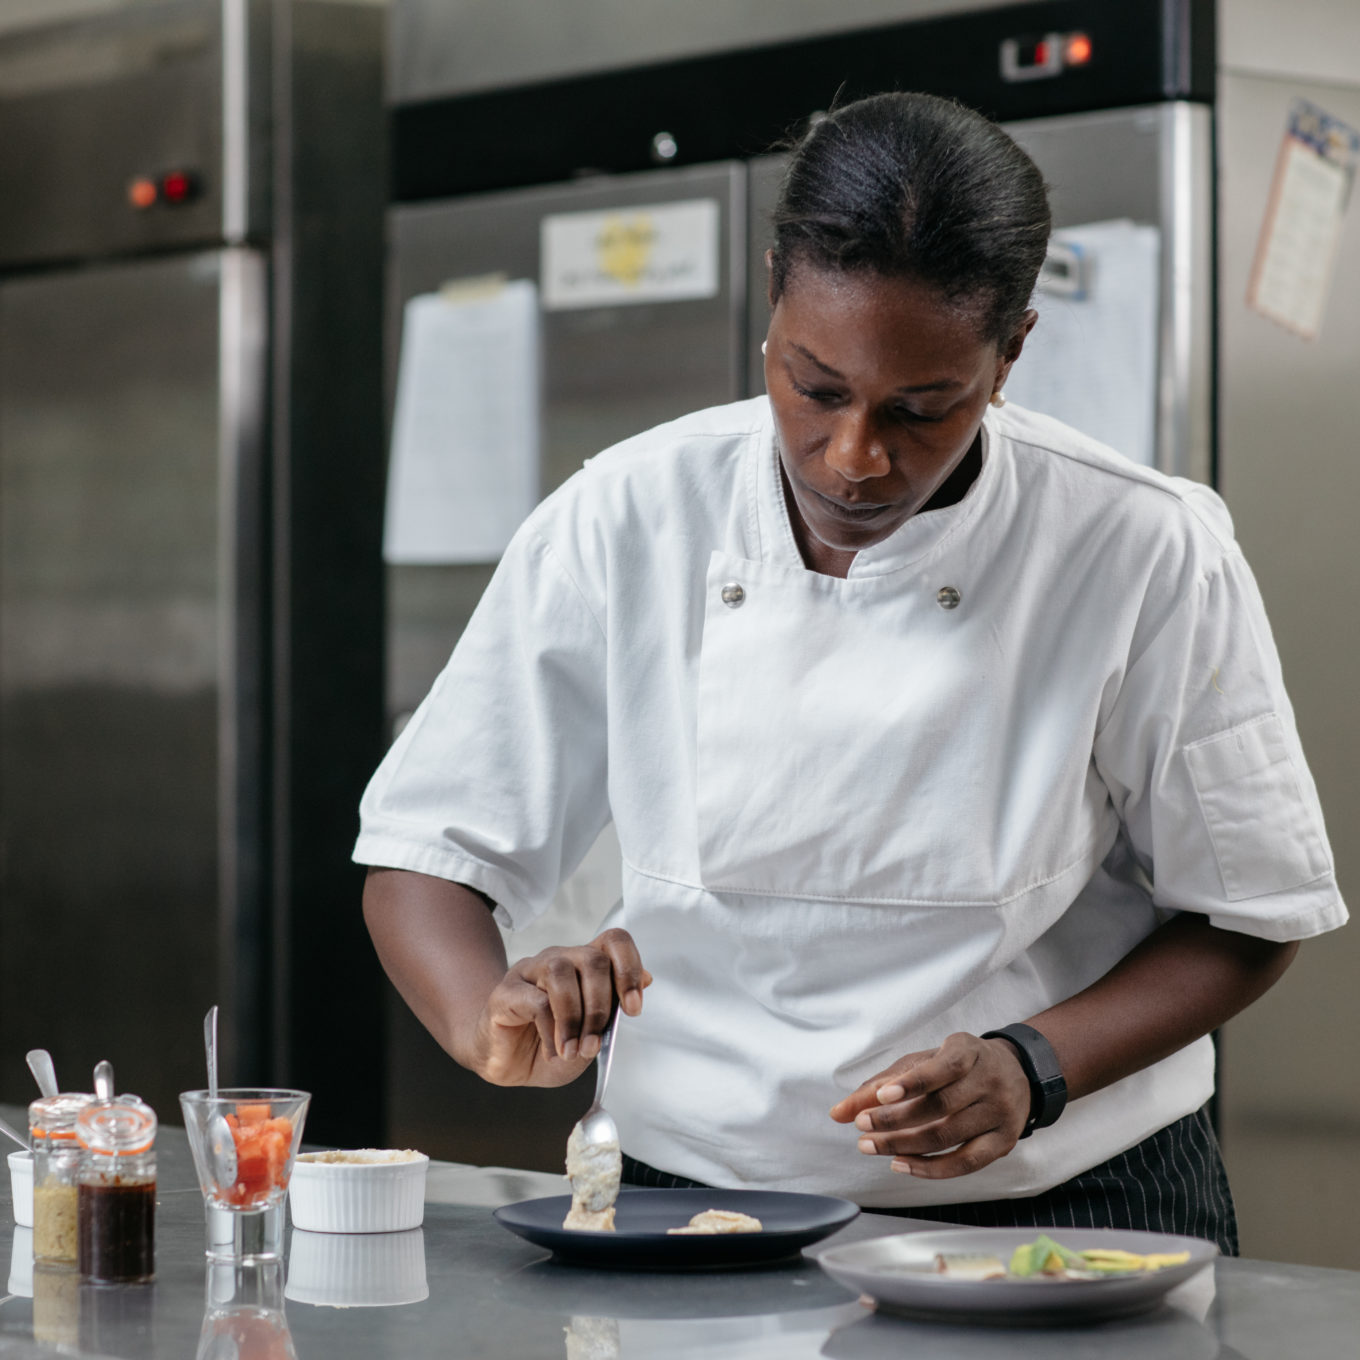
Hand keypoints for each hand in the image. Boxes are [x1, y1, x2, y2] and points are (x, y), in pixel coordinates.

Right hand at [471, 928, 651, 1087]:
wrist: (508, 1064)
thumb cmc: (550, 1045)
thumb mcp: (591, 1037)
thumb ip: (615, 1009)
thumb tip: (645, 980)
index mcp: (585, 965)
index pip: (614, 941)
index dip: (629, 968)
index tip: (633, 1008)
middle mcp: (560, 959)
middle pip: (593, 959)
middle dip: (600, 1007)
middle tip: (594, 1044)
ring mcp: (531, 970)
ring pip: (562, 973)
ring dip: (574, 1018)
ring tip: (572, 1050)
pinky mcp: (507, 990)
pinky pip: (536, 1001)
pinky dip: (551, 1031)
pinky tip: (554, 1051)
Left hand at [828, 1032, 1031, 1178]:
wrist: (1016, 1074)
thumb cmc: (956, 1066)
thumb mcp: (922, 1062)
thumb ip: (881, 1084)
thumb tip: (838, 1113)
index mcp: (967, 1051)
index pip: (942, 1067)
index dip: (912, 1082)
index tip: (882, 1095)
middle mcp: (989, 1080)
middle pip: (940, 1107)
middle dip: (895, 1120)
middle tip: (861, 1127)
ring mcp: (1000, 1112)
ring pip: (949, 1136)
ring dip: (905, 1145)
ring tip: (870, 1147)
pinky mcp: (1005, 1142)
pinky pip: (965, 1163)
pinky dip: (930, 1168)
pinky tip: (901, 1163)